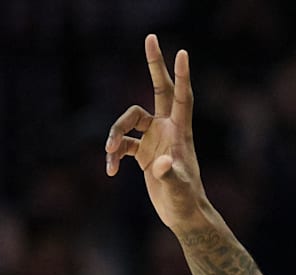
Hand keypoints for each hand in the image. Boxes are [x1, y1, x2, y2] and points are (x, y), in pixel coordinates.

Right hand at [105, 35, 208, 233]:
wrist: (183, 215)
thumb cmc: (185, 202)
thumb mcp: (177, 190)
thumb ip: (170, 176)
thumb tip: (160, 164)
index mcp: (180, 132)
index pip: (181, 97)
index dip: (181, 76)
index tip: (181, 52)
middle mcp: (167, 130)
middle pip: (159, 90)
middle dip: (154, 65)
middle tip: (151, 37)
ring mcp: (155, 139)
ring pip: (128, 120)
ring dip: (114, 133)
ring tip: (110, 155)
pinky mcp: (144, 153)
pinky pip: (122, 144)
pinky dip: (113, 155)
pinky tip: (110, 172)